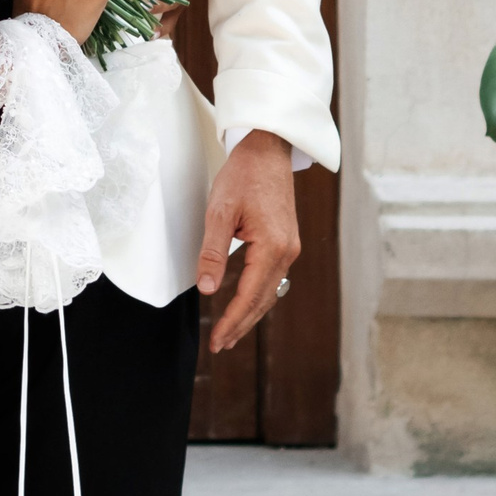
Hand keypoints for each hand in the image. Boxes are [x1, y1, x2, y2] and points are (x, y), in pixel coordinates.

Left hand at [195, 132, 299, 353]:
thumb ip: (213, 252)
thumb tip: (206, 288)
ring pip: (270, 291)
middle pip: (263, 300)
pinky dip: (258, 296)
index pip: (249, 295)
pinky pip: (272, 278)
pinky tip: (245, 303)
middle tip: (221, 346)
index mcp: (272, 246)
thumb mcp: (219, 212)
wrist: (267, 149)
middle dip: (241, 325)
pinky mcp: (286, 241)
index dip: (232, 321)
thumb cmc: (243, 175)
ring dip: (250, 313)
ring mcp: (289, 247)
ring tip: (230, 332)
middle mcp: (287, 251)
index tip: (218, 341)